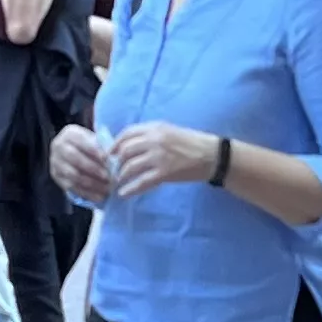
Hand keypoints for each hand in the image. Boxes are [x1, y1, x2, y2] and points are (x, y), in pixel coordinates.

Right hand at [48, 123, 115, 204]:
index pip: (81, 140)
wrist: (75, 153)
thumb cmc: (90, 146)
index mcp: (69, 133)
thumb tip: (113, 159)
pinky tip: (99, 197)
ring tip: (106, 189)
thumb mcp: (95, 141)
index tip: (107, 159)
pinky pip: (72, 187)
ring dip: (92, 183)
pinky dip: (87, 193)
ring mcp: (55, 162)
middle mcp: (58, 146)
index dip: (94, 150)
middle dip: (93, 168)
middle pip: (75, 158)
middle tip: (108, 177)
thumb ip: (102, 147)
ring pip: (73, 175)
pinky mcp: (56, 177)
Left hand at [104, 123, 224, 196]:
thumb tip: (131, 145)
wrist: (212, 155)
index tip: (109, 153)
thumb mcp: (170, 131)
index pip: (127, 133)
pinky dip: (130, 189)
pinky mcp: (164, 173)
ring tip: (119, 181)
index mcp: (155, 128)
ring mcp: (158, 157)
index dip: (115, 144)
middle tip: (114, 169)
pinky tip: (124, 193)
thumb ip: (152, 135)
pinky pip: (141, 182)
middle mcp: (154, 140)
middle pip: (125, 150)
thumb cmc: (193, 143)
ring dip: (121, 175)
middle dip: (116, 162)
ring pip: (130, 166)